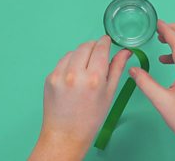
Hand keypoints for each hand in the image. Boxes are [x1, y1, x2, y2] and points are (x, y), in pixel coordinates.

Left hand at [29, 35, 131, 160]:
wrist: (65, 135)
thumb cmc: (91, 119)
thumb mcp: (109, 94)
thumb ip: (116, 68)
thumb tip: (125, 51)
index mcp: (93, 78)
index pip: (100, 48)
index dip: (105, 42)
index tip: (107, 41)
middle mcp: (75, 74)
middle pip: (85, 46)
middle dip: (93, 46)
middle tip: (98, 54)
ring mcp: (59, 75)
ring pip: (73, 52)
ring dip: (81, 54)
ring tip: (86, 67)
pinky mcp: (49, 78)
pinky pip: (62, 62)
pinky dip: (70, 63)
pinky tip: (75, 75)